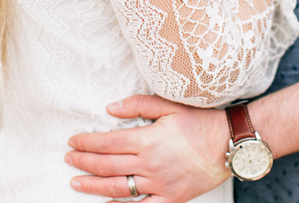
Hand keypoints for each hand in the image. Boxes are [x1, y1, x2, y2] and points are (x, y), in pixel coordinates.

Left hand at [65, 95, 229, 202]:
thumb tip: (109, 108)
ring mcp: (160, 184)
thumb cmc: (200, 121)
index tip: (72, 141)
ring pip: (118, 188)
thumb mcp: (167, 105)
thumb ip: (136, 105)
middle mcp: (150, 164)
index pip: (106, 143)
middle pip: (106, 166)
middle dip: (83, 162)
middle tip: (68, 159)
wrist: (231, 144)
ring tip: (75, 182)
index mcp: (147, 140)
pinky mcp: (172, 198)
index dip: (85, 143)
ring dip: (93, 186)